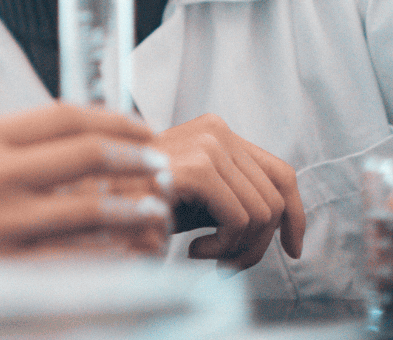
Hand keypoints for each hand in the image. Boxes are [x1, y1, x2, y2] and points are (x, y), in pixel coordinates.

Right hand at [0, 103, 169, 269]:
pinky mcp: (1, 263)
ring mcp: (2, 221)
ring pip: (89, 208)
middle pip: (86, 154)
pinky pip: (69, 259)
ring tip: (153, 207)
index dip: (114, 118)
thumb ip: (8, 137)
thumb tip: (69, 130)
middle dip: (135, 156)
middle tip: (158, 161)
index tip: (140, 127)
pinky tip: (122, 251)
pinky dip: (103, 253)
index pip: (65, 116)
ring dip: (132, 206)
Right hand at [153, 114, 304, 268]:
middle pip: (276, 198)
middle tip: (226, 263)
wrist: (96, 207)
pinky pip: (241, 220)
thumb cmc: (140, 207)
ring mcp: (208, 144)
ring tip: (206, 255)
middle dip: (257, 244)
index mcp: (216, 133)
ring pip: (264, 214)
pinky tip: (194, 249)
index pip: (281, 173)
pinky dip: (224, 247)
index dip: (296, 215)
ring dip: (238, 249)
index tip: (292, 247)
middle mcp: (216, 129)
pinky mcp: (198, 167)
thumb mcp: (198, 201)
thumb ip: (236, 199)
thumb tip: (282, 224)